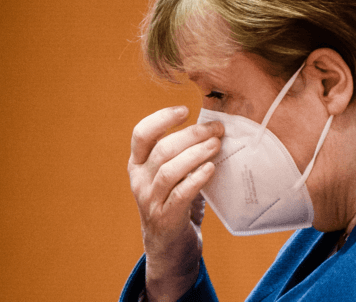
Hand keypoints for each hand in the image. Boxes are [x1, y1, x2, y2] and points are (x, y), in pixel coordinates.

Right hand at [128, 106, 222, 301]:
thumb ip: (184, 153)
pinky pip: (180, 194)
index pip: (141, 134)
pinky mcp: (165, 218)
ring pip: (170, 170)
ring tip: (217, 145)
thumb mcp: (173, 174)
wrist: (170, 247)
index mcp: (138, 164)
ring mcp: (150, 201)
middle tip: (216, 129)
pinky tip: (211, 169)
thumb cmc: (176, 201)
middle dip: (192, 134)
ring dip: (196, 154)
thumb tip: (214, 127)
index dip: (161, 118)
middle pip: (162, 149)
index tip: (185, 110)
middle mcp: (140, 180)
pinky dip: (197, 178)